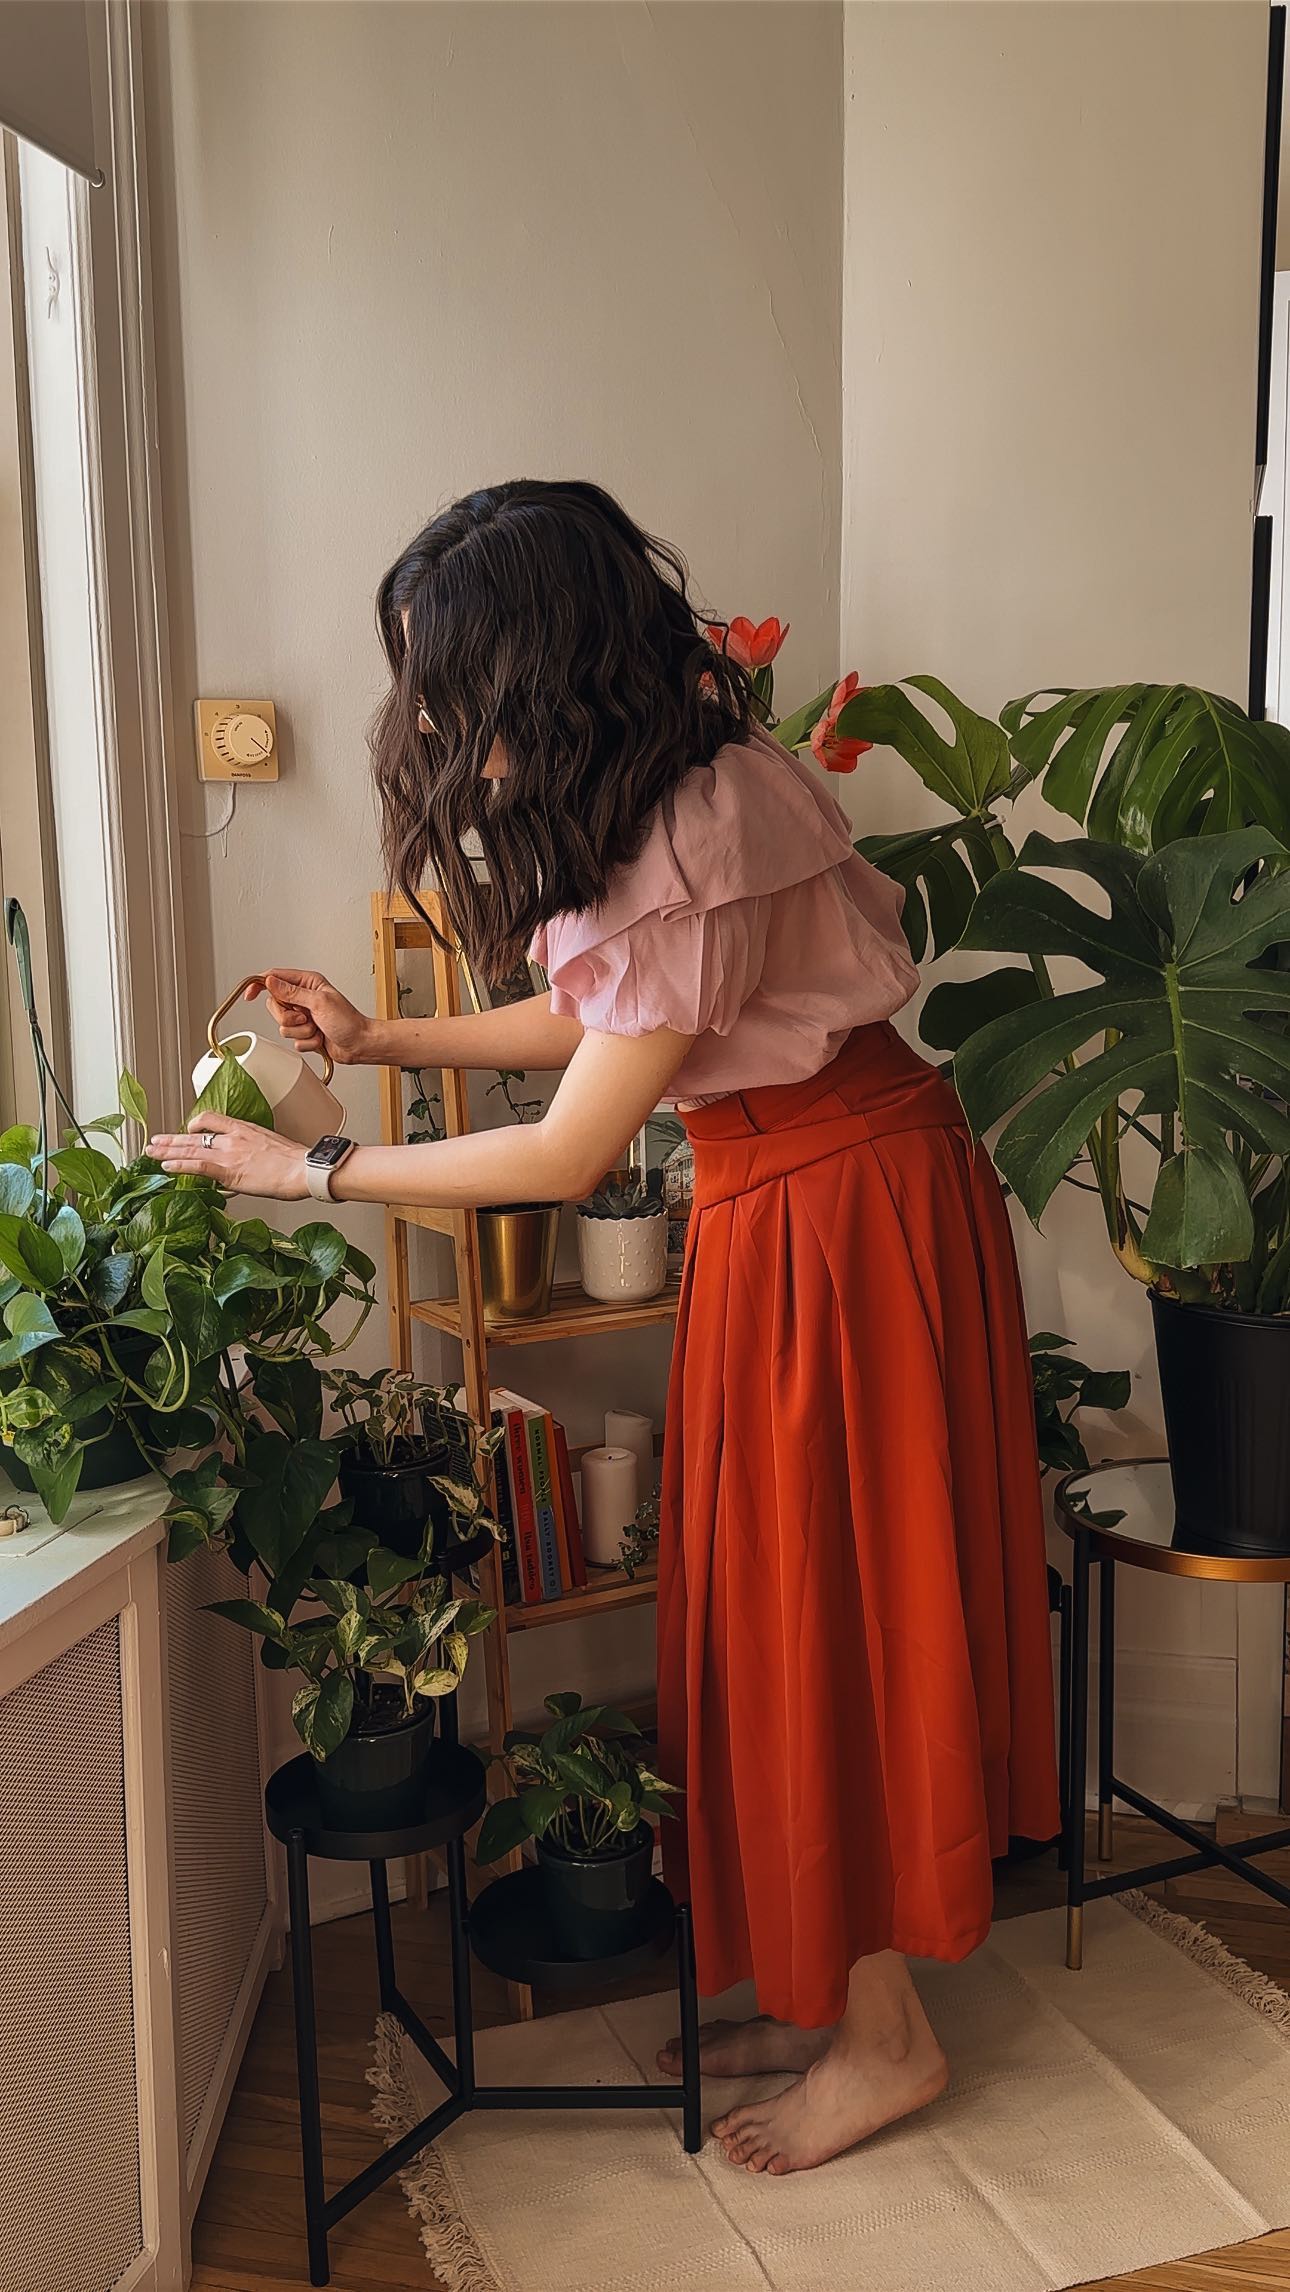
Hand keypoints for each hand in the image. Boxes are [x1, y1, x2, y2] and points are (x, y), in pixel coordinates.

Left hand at [149, 1113, 308, 1198]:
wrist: (305, 1169)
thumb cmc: (298, 1162)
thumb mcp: (274, 1147)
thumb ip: (256, 1151)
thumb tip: (250, 1164)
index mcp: (244, 1129)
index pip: (211, 1119)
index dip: (195, 1125)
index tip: (187, 1131)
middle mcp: (233, 1138)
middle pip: (194, 1134)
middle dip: (172, 1139)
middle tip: (156, 1140)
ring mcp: (229, 1154)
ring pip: (190, 1149)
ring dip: (167, 1150)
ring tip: (151, 1151)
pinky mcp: (228, 1171)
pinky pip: (197, 1166)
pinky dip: (179, 1166)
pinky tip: (166, 1166)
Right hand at [244, 968, 373, 1064]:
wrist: (359, 1044)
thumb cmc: (348, 1021)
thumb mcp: (318, 1002)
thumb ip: (292, 992)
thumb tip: (270, 981)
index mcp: (307, 983)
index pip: (275, 978)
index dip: (260, 985)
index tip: (249, 995)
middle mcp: (303, 998)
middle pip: (274, 1005)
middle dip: (288, 1017)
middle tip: (305, 1018)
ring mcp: (304, 1016)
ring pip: (283, 1025)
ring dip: (301, 1031)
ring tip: (317, 1029)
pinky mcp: (305, 1033)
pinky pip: (293, 1040)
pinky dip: (306, 1042)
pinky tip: (320, 1038)